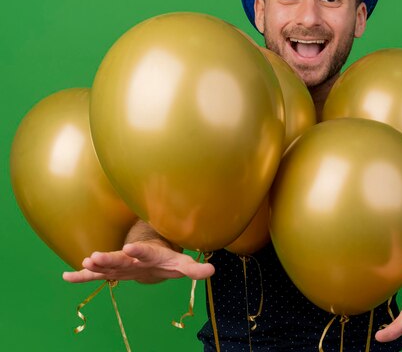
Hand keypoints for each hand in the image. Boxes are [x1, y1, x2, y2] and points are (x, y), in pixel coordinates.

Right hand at [62, 241, 214, 283]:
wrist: (153, 255)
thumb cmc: (167, 259)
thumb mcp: (181, 265)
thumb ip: (194, 268)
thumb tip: (213, 270)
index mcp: (149, 254)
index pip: (144, 251)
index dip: (139, 250)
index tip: (131, 247)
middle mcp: (132, 258)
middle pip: (120, 259)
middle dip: (109, 258)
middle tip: (94, 256)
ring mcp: (120, 264)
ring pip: (106, 266)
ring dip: (95, 266)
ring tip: (83, 264)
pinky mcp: (111, 271)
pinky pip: (95, 275)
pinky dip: (81, 277)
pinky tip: (66, 277)